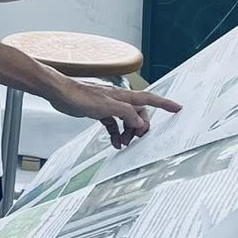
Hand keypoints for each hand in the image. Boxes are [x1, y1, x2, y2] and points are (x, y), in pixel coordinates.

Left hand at [47, 79, 181, 149]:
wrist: (60, 93)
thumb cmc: (80, 96)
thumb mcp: (106, 107)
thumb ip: (126, 114)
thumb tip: (141, 123)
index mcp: (124, 96)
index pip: (149, 99)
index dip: (165, 104)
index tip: (177, 108)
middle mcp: (119, 100)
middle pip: (139, 114)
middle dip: (141, 127)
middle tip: (137, 140)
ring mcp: (110, 106)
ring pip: (127, 120)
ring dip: (128, 133)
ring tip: (123, 144)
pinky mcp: (100, 112)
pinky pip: (114, 124)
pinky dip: (116, 133)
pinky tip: (114, 142)